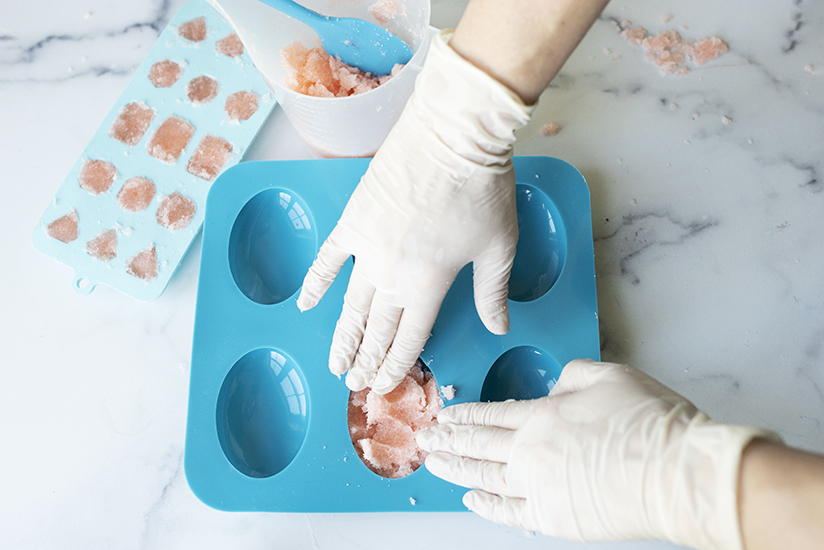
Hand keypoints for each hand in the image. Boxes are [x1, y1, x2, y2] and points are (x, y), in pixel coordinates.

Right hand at [296, 30, 532, 393]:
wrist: (452, 133)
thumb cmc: (483, 189)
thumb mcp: (500, 247)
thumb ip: (493, 293)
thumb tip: (500, 329)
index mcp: (429, 286)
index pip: (409, 338)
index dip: (395, 365)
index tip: (383, 385)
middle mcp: (392, 275)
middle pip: (376, 329)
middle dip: (365, 360)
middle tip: (353, 384)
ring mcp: (366, 249)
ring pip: (350, 305)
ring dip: (342, 338)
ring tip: (334, 364)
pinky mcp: (353, 220)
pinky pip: (328, 260)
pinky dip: (316, 283)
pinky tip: (306, 305)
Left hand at [417, 360, 778, 549]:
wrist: (681, 473)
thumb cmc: (652, 423)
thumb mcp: (610, 375)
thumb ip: (573, 374)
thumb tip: (555, 384)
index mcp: (544, 415)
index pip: (490, 415)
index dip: (463, 416)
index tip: (444, 416)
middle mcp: (532, 452)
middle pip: (477, 445)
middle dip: (447, 441)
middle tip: (426, 440)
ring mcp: (539, 487)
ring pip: (483, 477)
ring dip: (455, 469)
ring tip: (434, 464)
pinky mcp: (554, 517)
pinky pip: (508, 512)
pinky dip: (486, 506)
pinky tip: (471, 500)